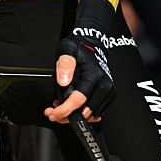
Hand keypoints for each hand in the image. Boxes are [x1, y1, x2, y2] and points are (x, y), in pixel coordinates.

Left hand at [45, 0, 114, 124]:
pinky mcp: (109, 96)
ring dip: (74, 115)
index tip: (53, 114)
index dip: (64, 110)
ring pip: (91, 115)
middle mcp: (105, 85)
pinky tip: (72, 106)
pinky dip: (83, 113)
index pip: (79, 100)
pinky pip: (96, 113)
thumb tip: (63, 81)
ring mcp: (108, 91)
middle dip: (67, 115)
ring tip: (60, 106)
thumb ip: (65, 64)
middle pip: (85, 112)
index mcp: (94, 75)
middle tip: (52, 111)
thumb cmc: (80, 47)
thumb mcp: (67, 49)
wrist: (93, 44)